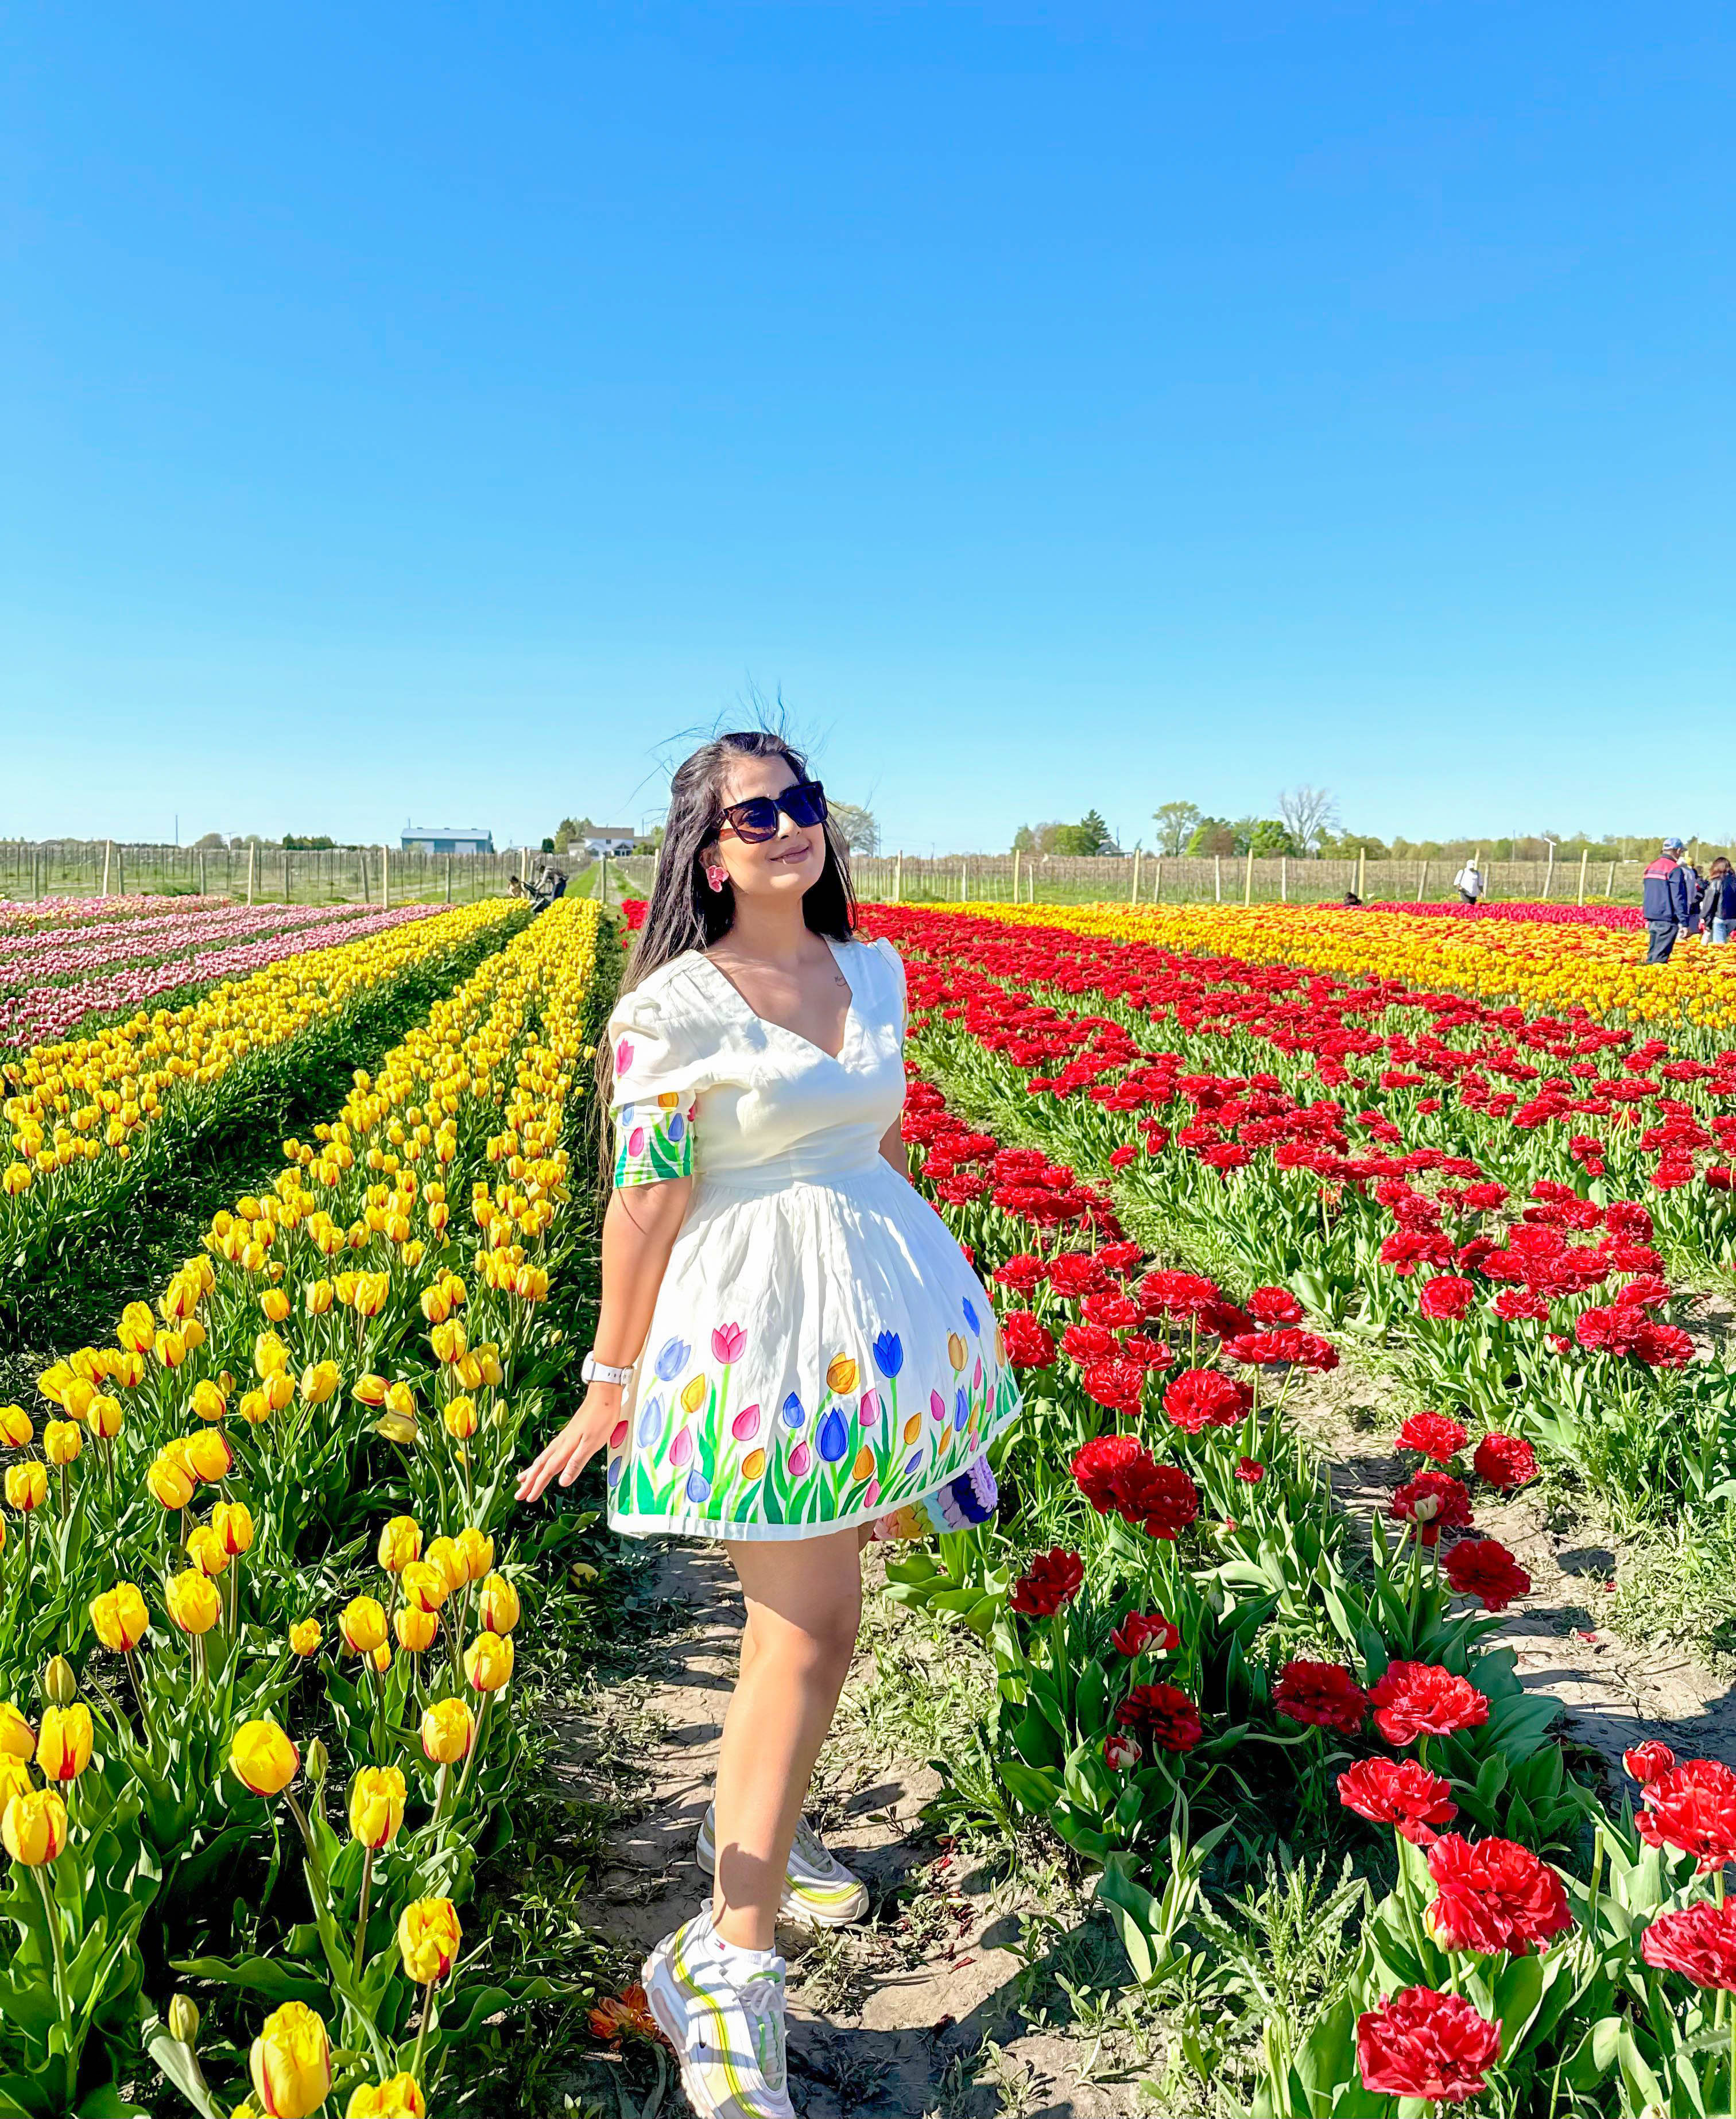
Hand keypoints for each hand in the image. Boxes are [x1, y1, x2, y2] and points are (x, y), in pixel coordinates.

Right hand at [515, 1383, 622, 1503]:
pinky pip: (549, 1452)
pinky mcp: (568, 1434)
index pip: (547, 1471)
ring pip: (543, 1458)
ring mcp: (563, 1438)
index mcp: (565, 1448)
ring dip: (532, 1471)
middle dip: (529, 1481)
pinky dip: (542, 1461)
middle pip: (540, 1466)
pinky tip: (542, 1462)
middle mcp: (561, 1444)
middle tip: (518, 1495)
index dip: (538, 1486)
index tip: (528, 1498)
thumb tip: (562, 1483)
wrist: (603, 1395)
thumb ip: (576, 1463)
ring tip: (522, 1480)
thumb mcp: (592, 1444)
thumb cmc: (601, 1418)